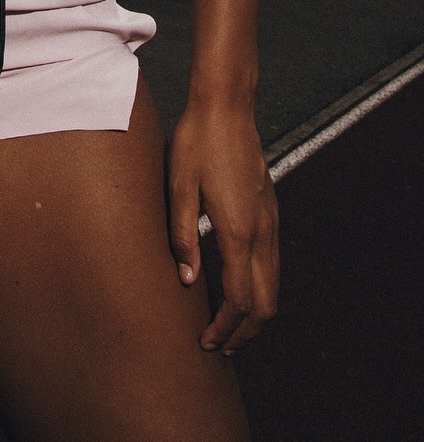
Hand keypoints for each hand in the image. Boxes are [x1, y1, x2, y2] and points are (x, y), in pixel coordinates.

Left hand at [168, 100, 278, 352]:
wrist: (227, 107)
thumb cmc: (196, 142)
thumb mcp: (178, 185)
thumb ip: (182, 234)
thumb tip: (188, 280)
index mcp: (238, 230)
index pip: (240, 300)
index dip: (224, 328)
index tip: (205, 342)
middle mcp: (262, 232)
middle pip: (266, 304)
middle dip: (245, 333)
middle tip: (219, 345)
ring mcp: (271, 222)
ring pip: (274, 287)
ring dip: (255, 313)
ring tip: (227, 326)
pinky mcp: (271, 212)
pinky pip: (273, 265)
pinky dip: (260, 289)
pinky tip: (237, 287)